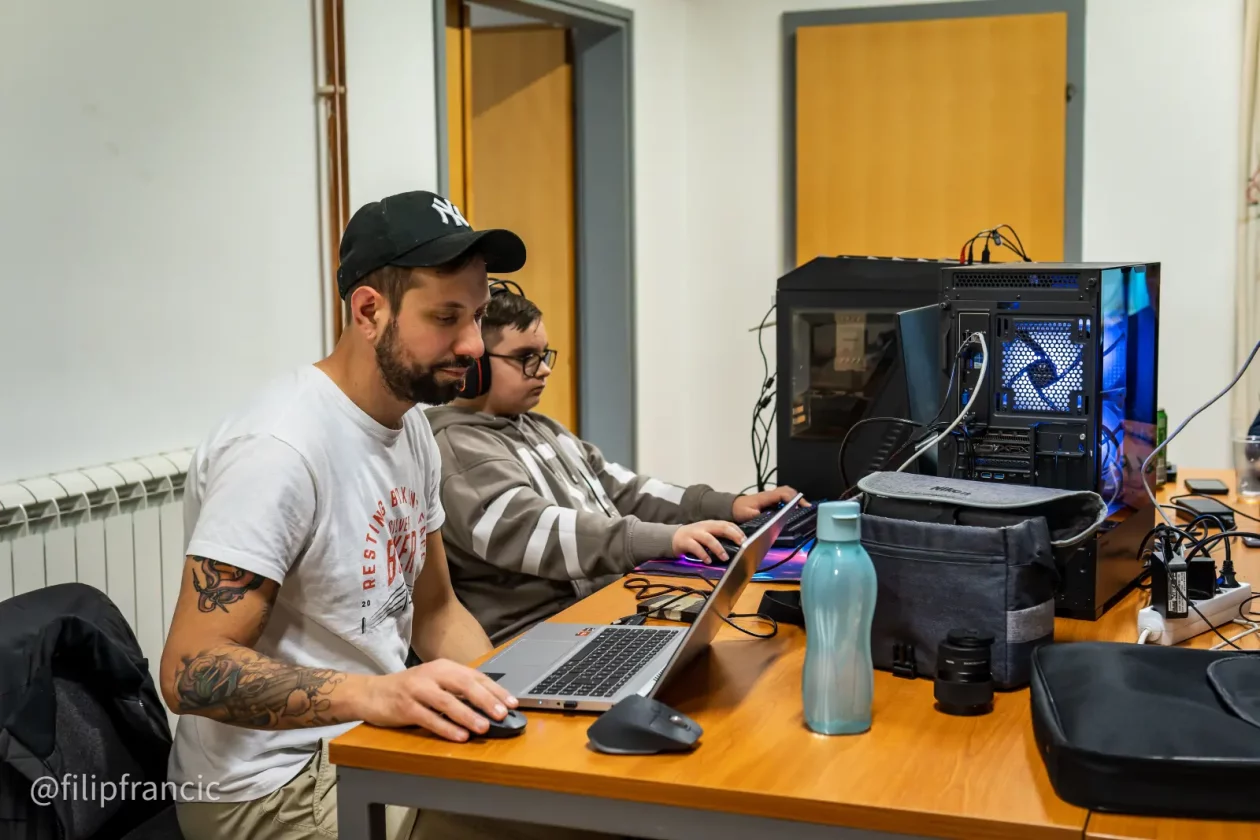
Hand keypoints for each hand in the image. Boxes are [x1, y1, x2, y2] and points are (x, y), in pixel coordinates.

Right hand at [359, 659, 517, 741]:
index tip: (512, 703)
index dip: (495, 690)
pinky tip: (460, 736)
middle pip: (464, 685)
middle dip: (486, 700)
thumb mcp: (435, 683)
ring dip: (468, 715)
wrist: (372, 693)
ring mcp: (417, 690)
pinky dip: (446, 728)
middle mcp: (432, 675)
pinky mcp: (405, 707)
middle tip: (503, 713)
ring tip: (484, 727)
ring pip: (447, 702)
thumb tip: (490, 706)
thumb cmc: (409, 690)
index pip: (475, 677)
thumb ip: (458, 691)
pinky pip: (429, 718)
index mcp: (444, 667)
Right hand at [672, 520, 744, 562]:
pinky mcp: (685, 541)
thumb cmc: (694, 538)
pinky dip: (703, 554)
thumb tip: (736, 546)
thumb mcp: (707, 534)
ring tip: (725, 557)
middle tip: (742, 544)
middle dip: (733, 535)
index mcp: (711, 524)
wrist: (673, 537)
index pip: (727, 524)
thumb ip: (719, 537)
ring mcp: (694, 533)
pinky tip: (708, 561)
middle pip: (721, 527)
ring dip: (718, 548)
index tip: (746, 539)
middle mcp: (704, 527)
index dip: (737, 531)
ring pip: (709, 538)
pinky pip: (696, 547)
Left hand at [731, 485, 806, 522]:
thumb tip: (772, 521)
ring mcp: (771, 497)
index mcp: (766, 497)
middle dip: (798, 498)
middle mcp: (770, 495)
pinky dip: (791, 501)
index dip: (793, 499)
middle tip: (807, 508)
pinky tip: (795, 509)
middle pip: (788, 491)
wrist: (732, 507)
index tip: (800, 506)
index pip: (783, 493)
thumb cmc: (740, 510)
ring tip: (804, 508)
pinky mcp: (771, 501)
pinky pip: (784, 497)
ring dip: (796, 499)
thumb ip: (760, 518)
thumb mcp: (748, 515)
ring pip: (787, 493)